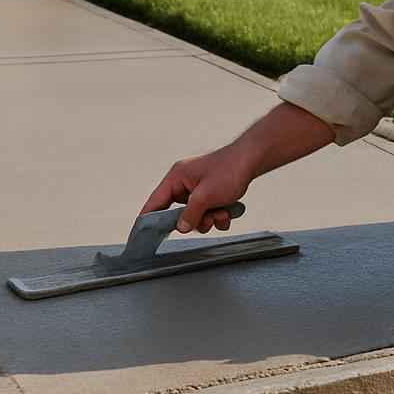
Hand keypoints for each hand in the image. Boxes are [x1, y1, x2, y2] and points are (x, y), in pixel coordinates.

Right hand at [140, 146, 254, 233]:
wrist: (252, 160)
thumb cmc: (229, 170)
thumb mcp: (205, 196)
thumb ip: (190, 214)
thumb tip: (180, 228)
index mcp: (176, 177)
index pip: (156, 201)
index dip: (148, 218)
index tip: (141, 234)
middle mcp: (185, 182)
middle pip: (178, 212)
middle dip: (194, 220)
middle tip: (207, 219)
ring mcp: (198, 187)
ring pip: (195, 215)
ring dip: (209, 219)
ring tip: (221, 213)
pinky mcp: (211, 193)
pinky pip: (208, 212)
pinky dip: (217, 215)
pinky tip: (227, 212)